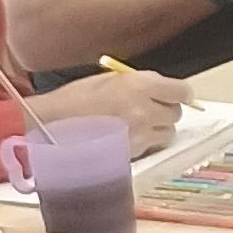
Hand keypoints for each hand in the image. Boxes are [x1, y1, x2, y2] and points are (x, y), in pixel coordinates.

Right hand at [38, 66, 190, 156]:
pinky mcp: (132, 153)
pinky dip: (145, 143)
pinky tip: (126, 136)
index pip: (181, 91)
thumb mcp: (109, 80)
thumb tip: (161, 89)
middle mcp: (144, 110)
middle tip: (151, 109)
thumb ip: (139, 83)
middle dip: (166, 110)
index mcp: (139, 85)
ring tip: (138, 124)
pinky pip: (151, 147)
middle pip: (176, 114)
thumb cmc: (75, 99)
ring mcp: (140, 135)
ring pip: (168, 133)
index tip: (178, 95)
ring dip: (158, 129)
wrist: (51, 126)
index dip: (181, 93)